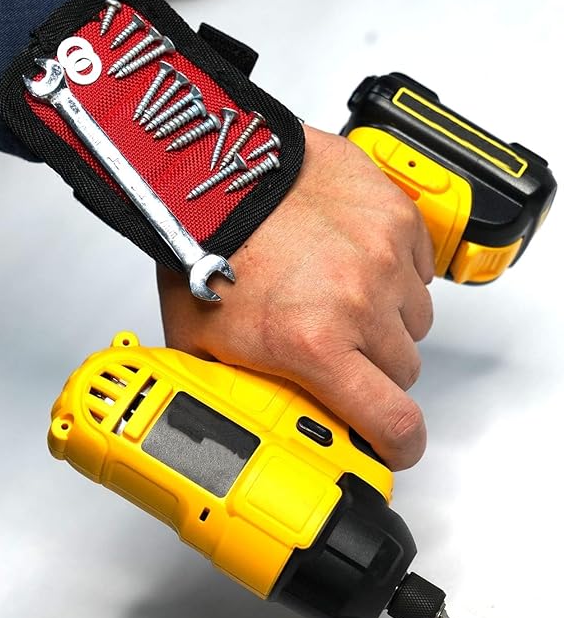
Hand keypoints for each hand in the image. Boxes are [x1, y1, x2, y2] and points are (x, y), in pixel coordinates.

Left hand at [157, 126, 434, 469]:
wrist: (214, 174)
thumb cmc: (203, 244)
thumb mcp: (199, 341)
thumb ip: (226, 389)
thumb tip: (227, 418)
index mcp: (313, 343)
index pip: (391, 420)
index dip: (399, 444)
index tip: (394, 443)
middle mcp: (358, 303)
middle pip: (405, 369)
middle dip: (376, 371)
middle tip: (341, 349)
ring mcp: (384, 256)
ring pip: (415, 318)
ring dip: (386, 319)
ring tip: (340, 297)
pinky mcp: (394, 217)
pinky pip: (418, 265)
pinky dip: (395, 272)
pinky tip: (354, 261)